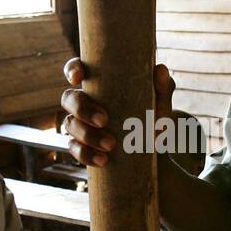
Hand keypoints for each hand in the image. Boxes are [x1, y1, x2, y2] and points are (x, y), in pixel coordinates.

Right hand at [60, 58, 175, 167]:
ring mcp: (80, 124)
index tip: (78, 78)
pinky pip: (75, 149)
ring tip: (110, 145)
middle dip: (82, 109)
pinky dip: (86, 154)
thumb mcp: (160, 102)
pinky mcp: (81, 146)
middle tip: (104, 120)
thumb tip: (160, 70)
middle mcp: (84, 101)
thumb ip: (162, 86)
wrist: (153, 149)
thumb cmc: (151, 116)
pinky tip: (102, 160)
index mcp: (98, 83)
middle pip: (69, 99)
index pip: (77, 69)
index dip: (72, 70)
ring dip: (87, 135)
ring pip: (69, 124)